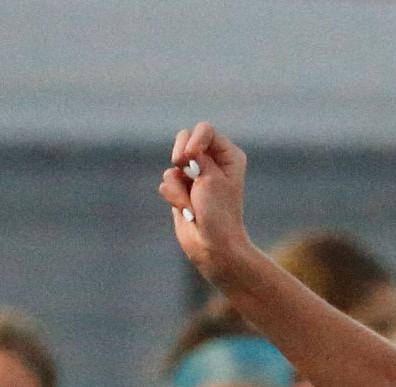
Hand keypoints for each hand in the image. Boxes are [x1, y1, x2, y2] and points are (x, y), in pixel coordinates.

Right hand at [159, 123, 253, 281]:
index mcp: (228, 156)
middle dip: (180, 157)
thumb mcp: (210, 177)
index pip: (205, 130)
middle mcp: (213, 162)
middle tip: (185, 170)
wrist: (213, 246)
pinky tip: (186, 212)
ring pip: (172, 164)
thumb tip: (183, 151)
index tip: (192, 157)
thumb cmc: (219, 213)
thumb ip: (195, 154)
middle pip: (184, 139)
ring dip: (177, 185)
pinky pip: (167, 182)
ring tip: (191, 203)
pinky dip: (173, 196)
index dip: (194, 141)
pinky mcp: (182, 190)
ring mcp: (196, 176)